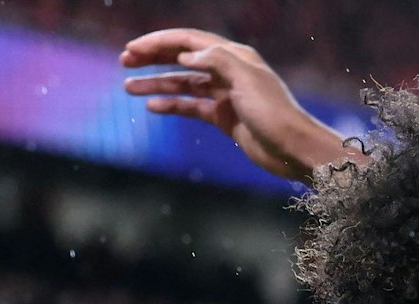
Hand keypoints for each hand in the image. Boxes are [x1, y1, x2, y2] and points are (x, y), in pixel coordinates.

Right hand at [120, 29, 349, 182]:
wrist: (294, 149)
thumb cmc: (274, 113)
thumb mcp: (246, 79)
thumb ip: (216, 60)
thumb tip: (185, 55)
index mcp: (234, 56)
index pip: (189, 41)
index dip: (160, 42)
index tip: (133, 49)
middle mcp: (229, 71)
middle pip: (183, 59)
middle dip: (153, 59)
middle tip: (124, 61)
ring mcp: (226, 95)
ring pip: (184, 84)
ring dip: (156, 83)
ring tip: (128, 87)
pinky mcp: (225, 118)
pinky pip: (192, 107)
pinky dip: (172, 105)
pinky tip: (152, 106)